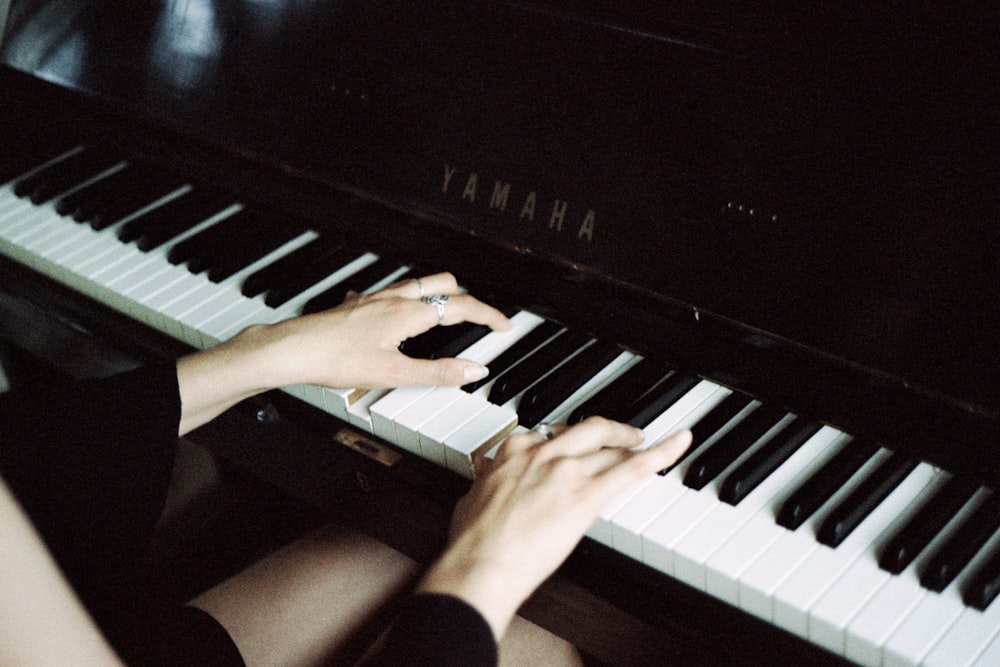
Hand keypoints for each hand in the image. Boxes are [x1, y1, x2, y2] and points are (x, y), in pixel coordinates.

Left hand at [176, 272, 510, 433]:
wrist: (291, 350)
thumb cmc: (336, 360)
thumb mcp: (394, 373)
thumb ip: (438, 372)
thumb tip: (474, 370)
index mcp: (409, 312)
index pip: (462, 306)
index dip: (489, 315)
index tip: (505, 324)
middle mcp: (394, 298)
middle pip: (443, 284)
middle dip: (467, 298)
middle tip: (479, 319)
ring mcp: (374, 298)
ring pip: (417, 284)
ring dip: (439, 294)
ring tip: (447, 314)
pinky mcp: (356, 305)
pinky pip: (389, 293)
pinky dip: (406, 299)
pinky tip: (395, 315)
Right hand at [417, 419, 692, 638]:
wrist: (479, 564)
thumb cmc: (471, 542)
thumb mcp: (472, 498)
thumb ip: (486, 482)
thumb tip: (486, 477)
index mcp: (513, 452)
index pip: (550, 435)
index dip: (567, 439)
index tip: (571, 443)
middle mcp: (542, 453)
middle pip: (585, 430)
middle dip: (607, 429)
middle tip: (620, 434)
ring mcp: (567, 471)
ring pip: (609, 445)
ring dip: (629, 441)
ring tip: (642, 442)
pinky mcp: (588, 494)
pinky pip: (633, 467)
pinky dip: (662, 451)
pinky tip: (680, 442)